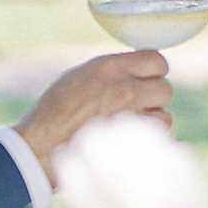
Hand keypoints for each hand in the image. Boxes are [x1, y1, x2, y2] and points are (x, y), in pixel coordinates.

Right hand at [15, 50, 171, 183]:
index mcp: (109, 68)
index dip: (154, 71)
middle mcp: (124, 89)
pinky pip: (155, 141)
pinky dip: (147, 143)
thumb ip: (111, 73)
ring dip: (152, 122)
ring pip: (165, 117)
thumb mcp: (79, 76)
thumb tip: (137, 72)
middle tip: (139, 106)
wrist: (41, 146)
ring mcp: (130, 118)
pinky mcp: (131, 144)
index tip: (146, 80)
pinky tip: (129, 143)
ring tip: (130, 127)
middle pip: (165, 89)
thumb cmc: (54, 112)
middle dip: (155, 98)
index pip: (156, 60)